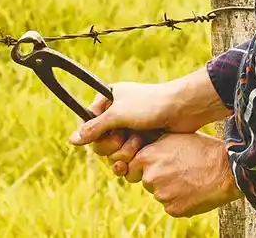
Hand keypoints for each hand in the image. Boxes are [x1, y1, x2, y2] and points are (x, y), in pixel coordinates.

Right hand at [68, 68, 232, 159]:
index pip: (88, 124)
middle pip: (100, 142)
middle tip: (126, 138)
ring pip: (115, 152)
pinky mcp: (143, 140)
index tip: (110, 132)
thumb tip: (72, 140)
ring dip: (127, 150)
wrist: (183, 109)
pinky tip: (142, 153)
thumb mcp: (117, 115)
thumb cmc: (150, 105)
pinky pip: (129, 156)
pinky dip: (135, 156)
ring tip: (141, 140)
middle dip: (113, 144)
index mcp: (108, 99)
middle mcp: (117, 113)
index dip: (96, 133)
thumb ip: (93, 128)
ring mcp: (130, 127)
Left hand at [114, 132, 242, 217]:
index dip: (144, 167)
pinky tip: (194, 190)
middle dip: (158, 178)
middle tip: (178, 171)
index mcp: (146, 157)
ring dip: (170, 190)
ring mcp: (161, 195)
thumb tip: (140, 149)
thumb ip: (153, 145)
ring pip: (160, 194)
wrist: (225, 168)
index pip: (132, 167)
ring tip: (189, 178)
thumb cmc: (201, 148)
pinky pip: (171, 206)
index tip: (156, 166)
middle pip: (146, 181)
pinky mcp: (173, 209)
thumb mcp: (172, 137)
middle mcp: (150, 177)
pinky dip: (180, 201)